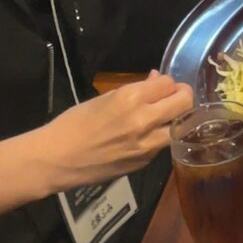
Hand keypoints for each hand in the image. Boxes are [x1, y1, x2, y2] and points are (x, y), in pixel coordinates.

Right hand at [35, 72, 192, 190]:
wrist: (58, 159)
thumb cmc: (74, 123)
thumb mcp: (105, 98)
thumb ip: (136, 90)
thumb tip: (156, 80)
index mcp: (131, 98)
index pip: (169, 83)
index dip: (168, 83)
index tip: (161, 87)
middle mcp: (144, 120)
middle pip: (184, 103)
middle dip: (182, 96)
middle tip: (175, 98)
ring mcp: (147, 145)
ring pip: (181, 127)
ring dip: (177, 120)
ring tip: (166, 118)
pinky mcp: (145, 163)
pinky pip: (163, 145)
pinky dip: (161, 137)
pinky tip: (149, 135)